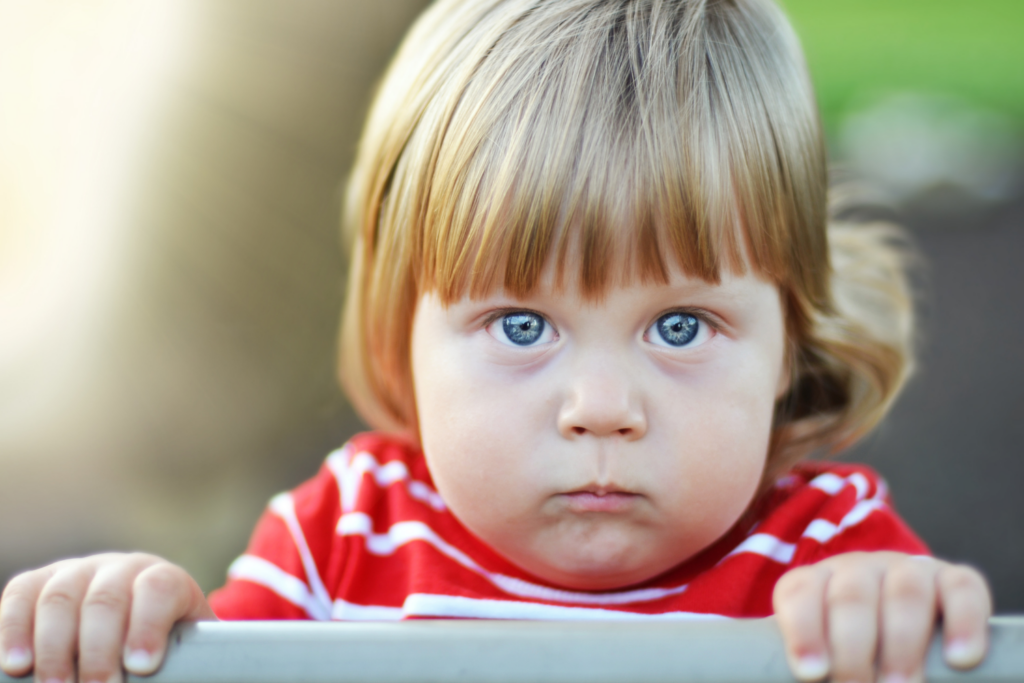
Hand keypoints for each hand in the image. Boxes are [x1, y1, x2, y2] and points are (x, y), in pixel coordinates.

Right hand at [0, 553, 215, 681]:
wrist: (131, 629)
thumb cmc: (163, 651)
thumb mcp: (183, 655)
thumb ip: (184, 664)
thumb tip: (160, 673)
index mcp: (165, 581)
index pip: (160, 588)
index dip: (149, 625)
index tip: (141, 667)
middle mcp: (120, 568)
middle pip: (107, 598)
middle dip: (99, 650)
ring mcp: (77, 571)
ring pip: (61, 597)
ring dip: (54, 647)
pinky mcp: (38, 583)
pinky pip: (21, 595)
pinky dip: (14, 630)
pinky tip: (17, 665)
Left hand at [773, 552, 990, 682]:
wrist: (894, 619)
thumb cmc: (849, 651)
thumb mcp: (824, 656)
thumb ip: (820, 669)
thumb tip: (818, 680)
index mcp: (816, 583)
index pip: (800, 594)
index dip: (803, 632)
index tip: (812, 673)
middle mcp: (858, 569)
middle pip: (852, 597)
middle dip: (854, 650)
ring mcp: (907, 569)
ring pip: (905, 592)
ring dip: (903, 645)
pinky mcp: (953, 579)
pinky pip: (962, 589)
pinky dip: (963, 624)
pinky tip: (959, 659)